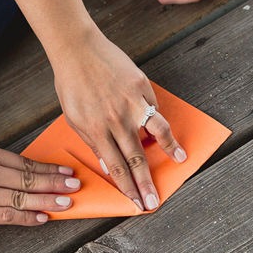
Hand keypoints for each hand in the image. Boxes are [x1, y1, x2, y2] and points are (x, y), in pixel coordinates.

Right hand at [0, 144, 81, 227]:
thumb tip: (30, 172)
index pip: (26, 163)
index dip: (49, 169)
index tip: (67, 172)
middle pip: (28, 180)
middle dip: (55, 184)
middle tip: (75, 186)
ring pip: (20, 198)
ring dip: (46, 201)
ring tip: (66, 203)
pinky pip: (5, 215)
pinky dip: (26, 217)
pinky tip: (41, 218)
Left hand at [52, 30, 185, 210]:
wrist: (77, 49)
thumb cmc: (71, 84)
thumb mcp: (74, 119)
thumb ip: (93, 142)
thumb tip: (109, 164)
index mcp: (97, 130)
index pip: (117, 167)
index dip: (128, 188)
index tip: (136, 203)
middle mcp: (117, 119)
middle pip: (137, 158)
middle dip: (146, 184)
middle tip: (154, 201)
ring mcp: (132, 101)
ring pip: (157, 131)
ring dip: (170, 148)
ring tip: (181, 159)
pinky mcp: (141, 85)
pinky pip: (154, 106)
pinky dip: (157, 117)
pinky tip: (163, 127)